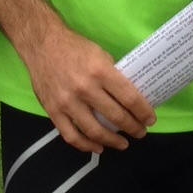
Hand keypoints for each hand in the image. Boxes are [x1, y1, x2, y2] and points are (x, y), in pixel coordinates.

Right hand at [22, 25, 154, 152]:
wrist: (42, 45)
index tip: (150, 120)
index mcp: (100, 71)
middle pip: (116, 116)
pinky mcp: (53, 111)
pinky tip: (98, 147)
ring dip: (112, 141)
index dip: (143, 112)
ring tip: (123, 144)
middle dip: (133, 128)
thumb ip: (112, 76)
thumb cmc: (74, 47)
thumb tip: (127, 97)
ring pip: (94, 131)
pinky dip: (86, 145)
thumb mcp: (100, 54)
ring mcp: (67, 102)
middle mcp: (85, 88)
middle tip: (140, 132)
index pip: (129, 98)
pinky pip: (71, 136)